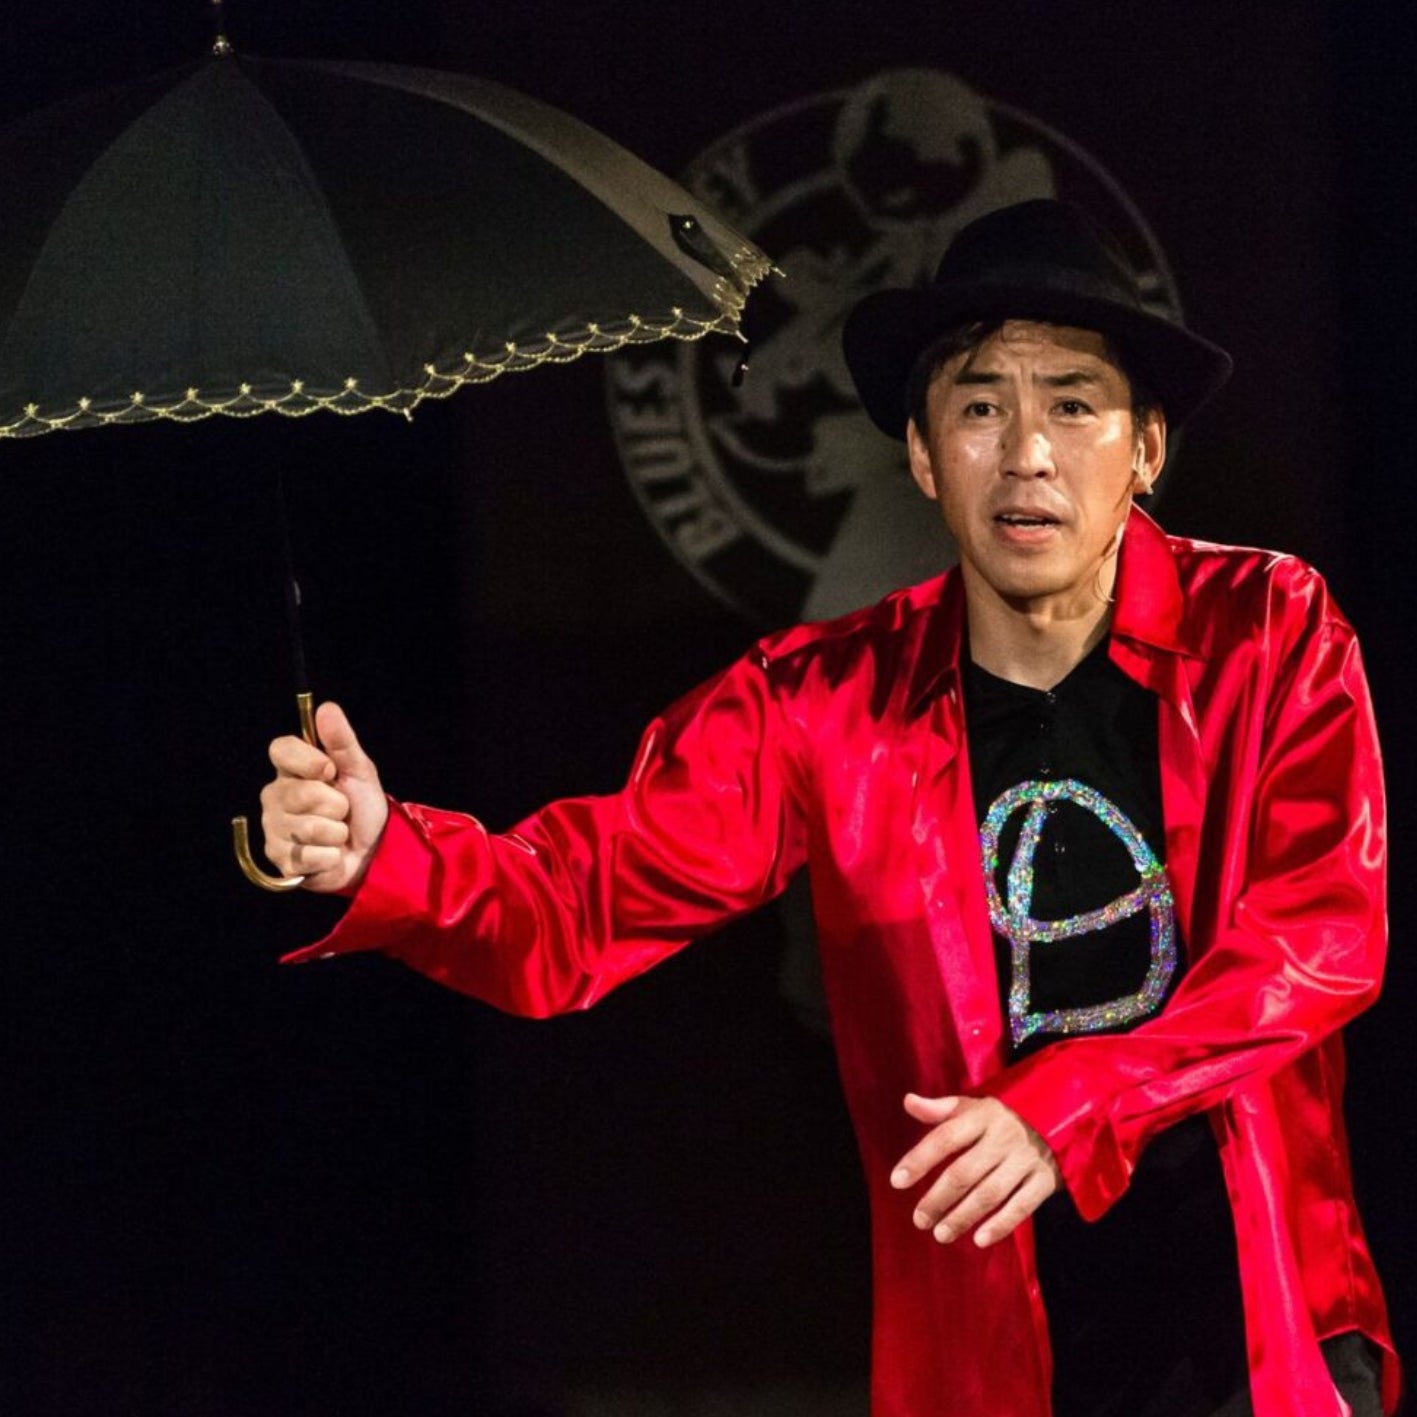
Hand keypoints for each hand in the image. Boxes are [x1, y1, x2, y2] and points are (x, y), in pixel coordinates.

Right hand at [260, 701, 389, 893]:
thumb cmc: (361, 807)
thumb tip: (327, 708)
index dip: (307, 760)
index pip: (280, 749)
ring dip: (337, 832)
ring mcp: (274, 829)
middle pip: (301, 793)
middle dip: (335, 804)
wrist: (370, 850)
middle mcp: (275, 797)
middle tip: (341, 810)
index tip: (329, 770)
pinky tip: (330, 854)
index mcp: (291, 770)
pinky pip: (310, 855)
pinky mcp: (280, 860)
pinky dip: (331, 856)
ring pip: (309, 827)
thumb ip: (342, 741)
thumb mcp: (359, 770)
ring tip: (337, 832)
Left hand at [890, 1094, 1060, 1247]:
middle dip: (938, 1198)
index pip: (944, 1138)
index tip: (897, 1181)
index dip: (919, 1159)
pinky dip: (1001, 1224)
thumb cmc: (1006, 1115)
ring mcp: (1025, 1159)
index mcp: (981, 1116)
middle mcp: (1002, 1137)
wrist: (1063, 1114)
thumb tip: (908, 1101)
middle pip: (963, 1172)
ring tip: (940, 1233)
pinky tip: (980, 1239)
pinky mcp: (1045, 1180)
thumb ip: (941, 1109)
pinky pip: (1022, 1206)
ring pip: (989, 1193)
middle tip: (919, 1220)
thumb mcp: (975, 1105)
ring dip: (963, 1216)